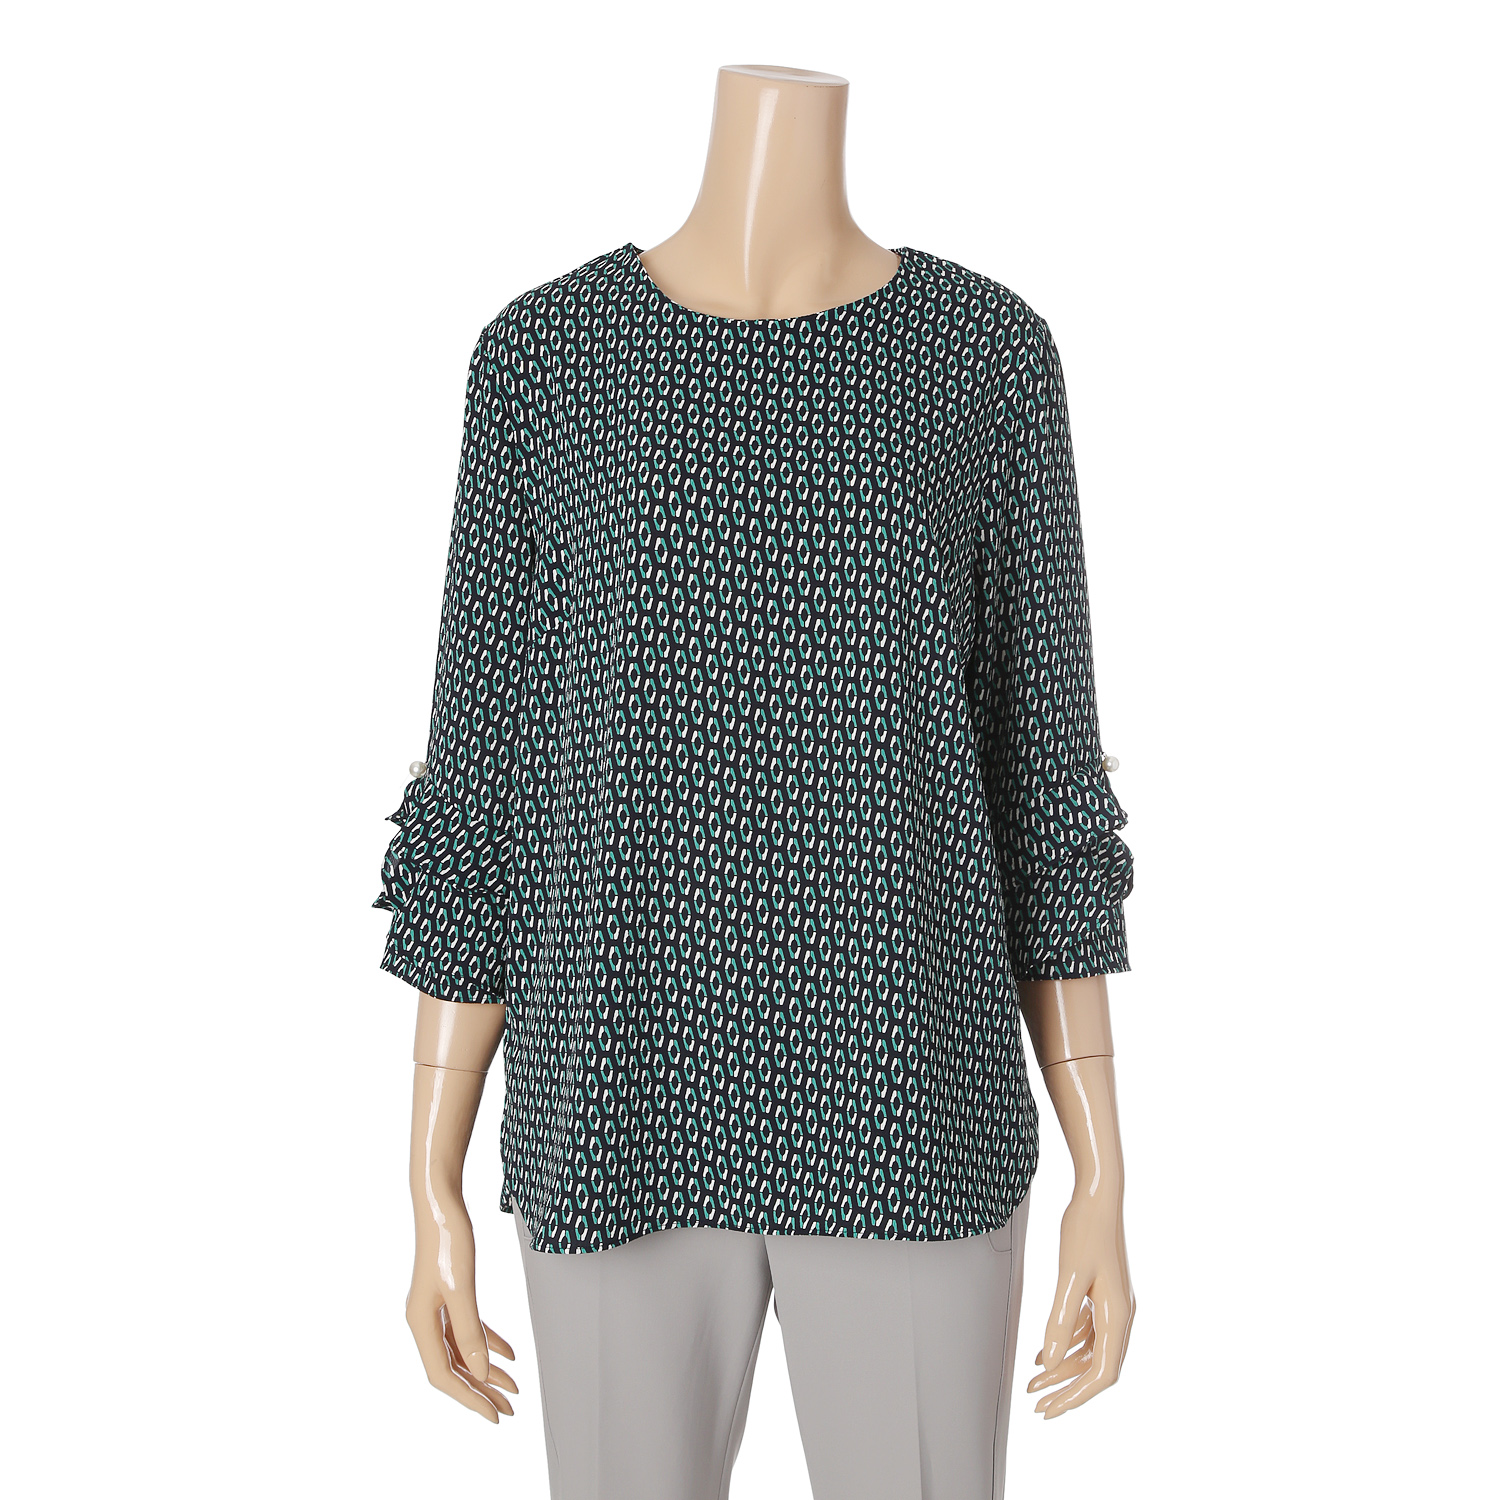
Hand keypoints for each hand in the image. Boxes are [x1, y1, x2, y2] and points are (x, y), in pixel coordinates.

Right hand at [407, 1191, 519, 1421]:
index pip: (444, 1375)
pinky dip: (487, 1342)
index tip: (495, 1415)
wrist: (441, 1201)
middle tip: (510, 1407)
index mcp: (421, 1323)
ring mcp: (436, 1308)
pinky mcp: (448, 1294)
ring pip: (462, 1350)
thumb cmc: (447, 1239)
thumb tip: (480, 1372)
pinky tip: (507, 1352)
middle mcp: (424, 1320)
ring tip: (512, 1384)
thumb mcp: (462, 1287)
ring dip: (486, 1369)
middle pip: (454, 1367)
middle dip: (481, 1390)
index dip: (469, 1399)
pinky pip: (467, 1329)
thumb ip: (470, 1331)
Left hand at [1026, 1191, 1134, 1417]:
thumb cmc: (1085, 1230)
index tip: (1050, 1410)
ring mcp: (1113, 1304)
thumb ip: (1059, 1321)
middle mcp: (1120, 1315)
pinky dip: (1067, 1343)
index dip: (1076, 1396)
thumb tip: (1049, 1363)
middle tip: (1037, 1403)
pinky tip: (1046, 1349)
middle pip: (1096, 1366)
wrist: (1098, 1195)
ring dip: (1064, 1366)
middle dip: (1066, 1387)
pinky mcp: (1103, 1292)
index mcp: (1118, 1316)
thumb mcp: (1068, 1276)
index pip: (1102, 1374)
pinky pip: (1087, 1330)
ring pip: (1090, 1349)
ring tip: (1034, 1379)